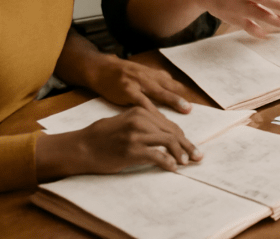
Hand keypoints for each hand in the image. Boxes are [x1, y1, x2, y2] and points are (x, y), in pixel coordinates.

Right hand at [38, 107, 202, 179]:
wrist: (81, 146)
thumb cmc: (103, 135)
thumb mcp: (126, 121)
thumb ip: (146, 125)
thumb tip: (168, 135)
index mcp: (141, 111)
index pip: (169, 124)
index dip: (183, 137)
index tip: (191, 146)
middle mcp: (140, 120)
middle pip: (173, 133)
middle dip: (187, 146)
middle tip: (197, 156)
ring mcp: (136, 135)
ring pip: (169, 143)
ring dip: (181, 154)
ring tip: (186, 163)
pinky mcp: (132, 150)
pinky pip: (158, 156)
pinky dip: (168, 163)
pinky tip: (173, 168)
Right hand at [91, 56, 191, 113]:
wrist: (100, 68)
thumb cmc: (121, 74)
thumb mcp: (142, 73)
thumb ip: (157, 81)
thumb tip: (175, 88)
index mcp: (154, 74)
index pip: (173, 85)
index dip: (184, 95)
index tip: (195, 106)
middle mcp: (150, 77)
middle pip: (170, 89)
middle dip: (182, 101)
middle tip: (193, 112)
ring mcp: (139, 83)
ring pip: (160, 94)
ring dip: (173, 104)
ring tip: (184, 117)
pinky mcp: (128, 91)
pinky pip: (143, 103)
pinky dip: (153, 112)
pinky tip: (159, 121)